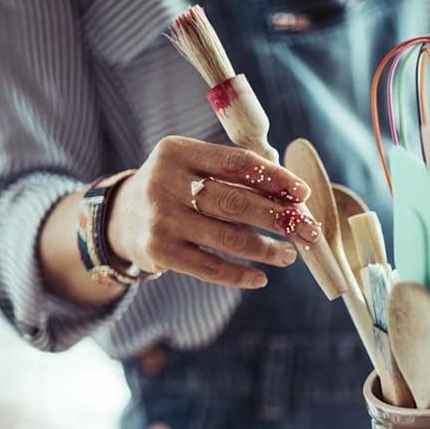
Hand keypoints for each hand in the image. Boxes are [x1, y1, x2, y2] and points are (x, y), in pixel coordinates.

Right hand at [107, 136, 319, 288]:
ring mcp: (160, 218)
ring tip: (289, 253)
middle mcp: (165, 182)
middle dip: (278, 218)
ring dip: (266, 249)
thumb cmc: (176, 189)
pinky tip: (260, 276)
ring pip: (227, 238)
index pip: (235, 162)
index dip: (273, 178)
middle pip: (234, 202)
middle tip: (308, 230)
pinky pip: (209, 267)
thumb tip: (293, 196)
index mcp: (177, 151)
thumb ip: (235, 174)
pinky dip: (240, 274)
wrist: (121, 218)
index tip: (303, 193)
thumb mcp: (194, 168)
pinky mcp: (158, 251)